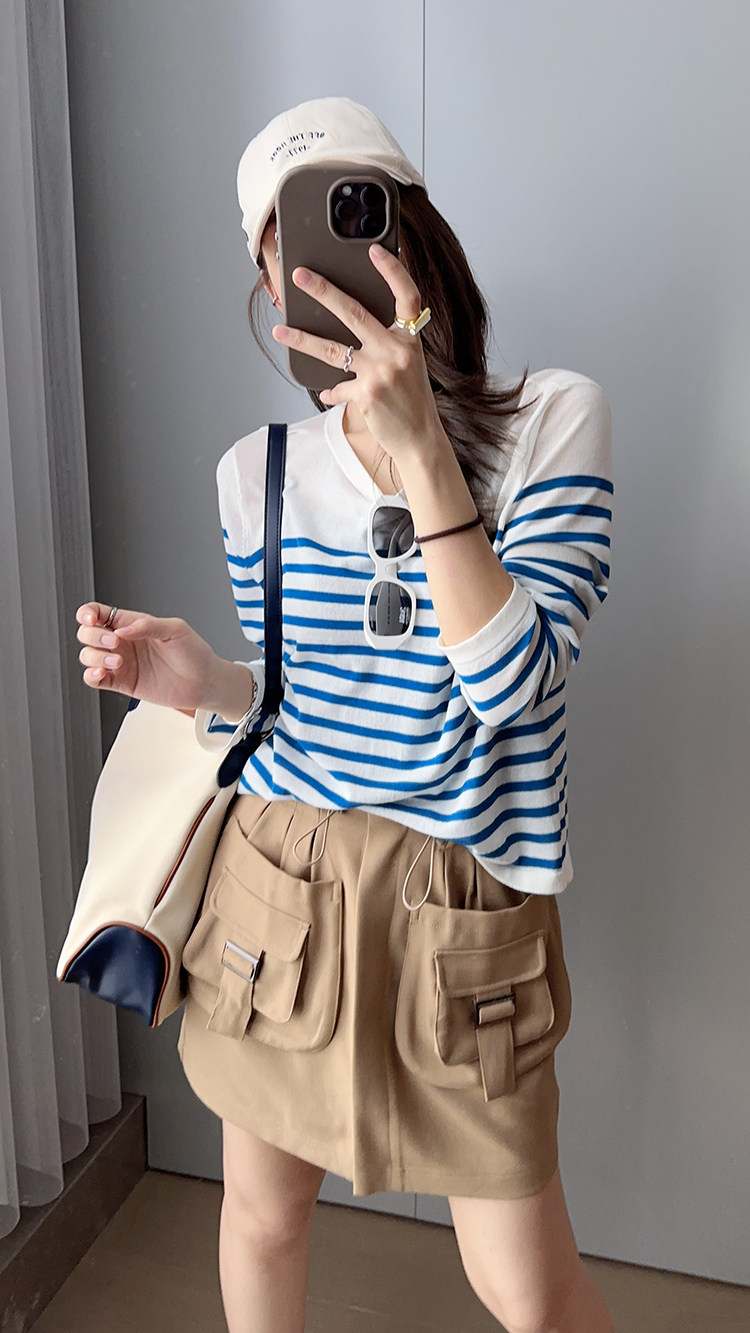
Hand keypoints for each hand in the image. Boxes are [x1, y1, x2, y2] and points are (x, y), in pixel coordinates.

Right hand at [75, 602, 222, 712]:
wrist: (204, 682)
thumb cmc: (193, 652)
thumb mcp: (175, 629)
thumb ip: (148, 625)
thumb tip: (122, 630)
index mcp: (132, 624)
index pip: (98, 613)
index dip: (87, 614)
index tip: (91, 620)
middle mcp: (122, 642)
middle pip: (87, 634)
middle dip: (93, 636)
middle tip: (116, 643)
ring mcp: (120, 663)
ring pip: (87, 656)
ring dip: (95, 657)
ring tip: (117, 662)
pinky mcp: (122, 683)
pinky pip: (94, 679)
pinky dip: (91, 676)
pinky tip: (102, 674)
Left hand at [271, 245, 446, 469]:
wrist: (421, 439)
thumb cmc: (412, 400)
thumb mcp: (409, 365)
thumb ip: (388, 343)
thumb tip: (353, 326)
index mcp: (410, 339)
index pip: (406, 295)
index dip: (392, 271)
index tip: (375, 251)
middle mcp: (396, 351)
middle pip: (354, 312)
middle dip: (323, 291)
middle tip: (300, 276)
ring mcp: (381, 372)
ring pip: (333, 349)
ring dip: (303, 338)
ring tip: (281, 329)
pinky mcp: (366, 394)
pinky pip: (337, 386)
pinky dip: (330, 391)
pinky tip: (327, 393)